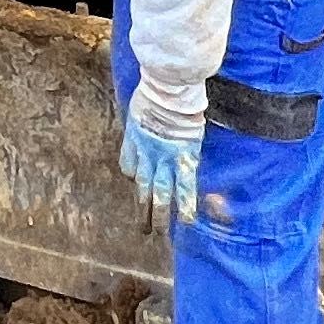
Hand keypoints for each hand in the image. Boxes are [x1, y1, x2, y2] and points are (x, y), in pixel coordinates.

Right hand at [120, 118, 201, 234]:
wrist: (167, 89)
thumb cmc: (187, 110)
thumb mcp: (196, 137)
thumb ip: (191, 156)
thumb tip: (195, 174)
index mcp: (184, 157)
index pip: (186, 189)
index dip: (186, 207)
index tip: (187, 223)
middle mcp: (164, 159)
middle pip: (161, 195)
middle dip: (159, 217)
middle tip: (156, 234)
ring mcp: (145, 152)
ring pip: (143, 187)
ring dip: (142, 207)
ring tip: (141, 225)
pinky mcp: (132, 142)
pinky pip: (128, 165)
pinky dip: (131, 174)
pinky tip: (132, 180)